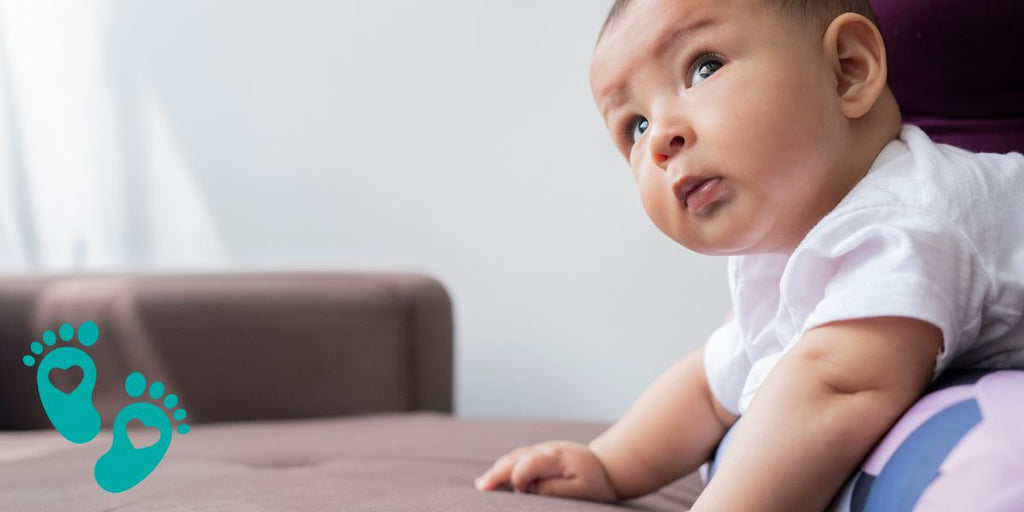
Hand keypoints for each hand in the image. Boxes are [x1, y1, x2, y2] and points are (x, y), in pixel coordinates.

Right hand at [474, 441, 617, 501]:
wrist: (606, 466)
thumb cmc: (595, 483)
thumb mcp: (581, 490)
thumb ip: (553, 489)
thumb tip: (526, 488)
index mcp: (557, 457)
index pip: (530, 463)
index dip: (519, 476)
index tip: (518, 490)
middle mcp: (546, 450)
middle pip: (517, 458)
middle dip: (499, 472)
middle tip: (482, 487)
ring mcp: (541, 451)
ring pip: (514, 458)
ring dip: (497, 470)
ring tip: (482, 484)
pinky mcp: (539, 456)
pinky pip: (517, 460)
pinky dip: (504, 468)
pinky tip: (491, 479)